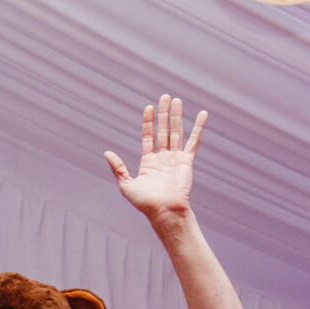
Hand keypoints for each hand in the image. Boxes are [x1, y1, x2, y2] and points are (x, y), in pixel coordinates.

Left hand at [103, 94, 205, 224]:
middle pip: (163, 130)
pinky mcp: (187, 161)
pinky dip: (199, 127)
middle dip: (164, 114)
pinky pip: (194, 141)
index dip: (149, 122)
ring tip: (176, 100)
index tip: (149, 107)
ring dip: (176, 116)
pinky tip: (202, 114)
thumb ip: (118, 168)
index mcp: (149, 162)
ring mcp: (176, 158)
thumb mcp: (126, 185)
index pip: (149, 137)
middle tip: (165, 97)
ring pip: (176, 132)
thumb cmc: (145, 203)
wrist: (164, 211)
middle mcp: (163, 158)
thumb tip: (106, 152)